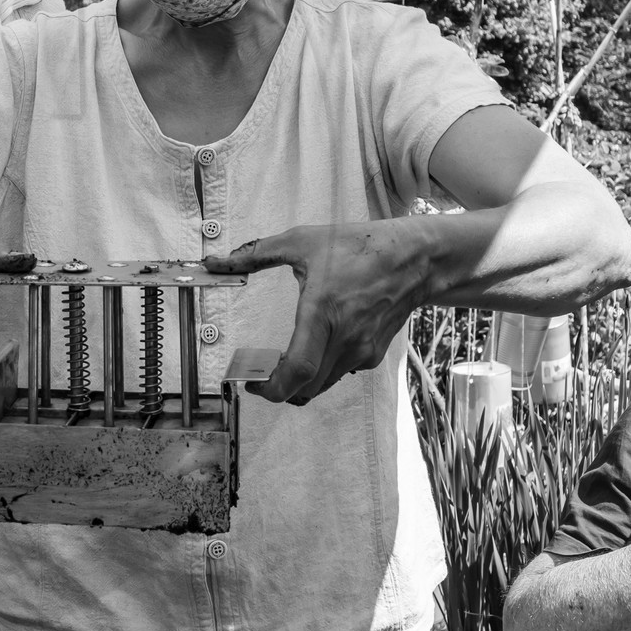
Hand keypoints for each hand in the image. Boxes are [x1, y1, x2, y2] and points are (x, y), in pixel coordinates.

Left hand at [205, 221, 429, 404]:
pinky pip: (340, 373)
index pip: (299, 370)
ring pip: (323, 384)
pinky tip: (315, 348)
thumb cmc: (358, 246)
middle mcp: (345, 338)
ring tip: (284, 363)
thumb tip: (216, 263)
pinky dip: (321, 370)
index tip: (252, 384)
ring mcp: (362, 350)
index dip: (272, 388)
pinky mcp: (373, 354)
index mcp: (323, 313)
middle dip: (279, 389)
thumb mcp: (301, 241)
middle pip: (306, 387)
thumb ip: (254, 255)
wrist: (414, 259)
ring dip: (300, 382)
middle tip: (260, 375)